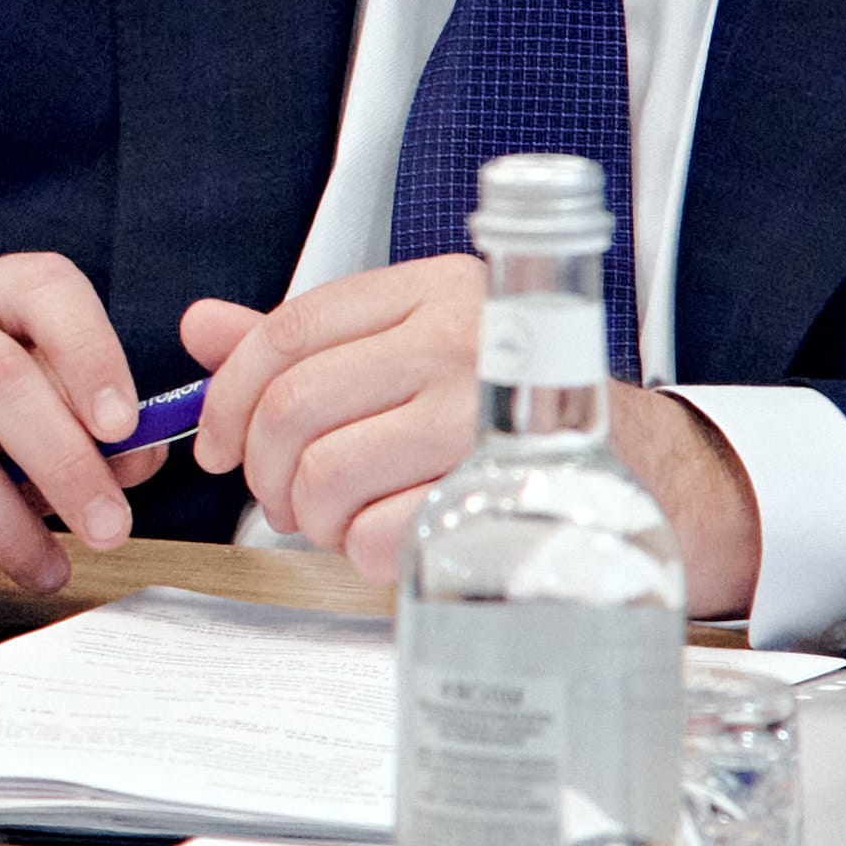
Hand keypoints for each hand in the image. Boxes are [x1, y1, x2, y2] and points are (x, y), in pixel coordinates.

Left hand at [182, 260, 765, 603]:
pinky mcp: (492, 491)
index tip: (223, 445)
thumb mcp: (418, 352)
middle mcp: (459, 340)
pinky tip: (393, 541)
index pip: (288, 332)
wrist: (644, 470)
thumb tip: (200, 326)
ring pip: (324, 476)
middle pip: (292, 409)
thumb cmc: (513, 413)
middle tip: (286, 498)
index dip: (231, 396)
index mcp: (434, 291)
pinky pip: (375, 534)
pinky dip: (363, 554)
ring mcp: (479, 415)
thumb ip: (309, 343)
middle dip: (267, 472)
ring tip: (346, 519)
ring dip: (314, 519)